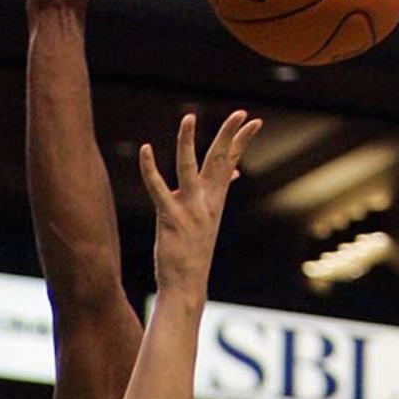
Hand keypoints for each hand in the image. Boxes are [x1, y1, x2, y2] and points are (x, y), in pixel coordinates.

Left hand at [141, 111, 262, 295]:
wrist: (186, 286)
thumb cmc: (193, 253)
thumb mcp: (207, 221)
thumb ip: (214, 196)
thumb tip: (232, 176)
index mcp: (216, 201)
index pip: (232, 163)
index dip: (242, 141)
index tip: (254, 121)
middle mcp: (207, 202)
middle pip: (219, 161)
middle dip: (230, 135)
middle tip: (241, 113)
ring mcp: (190, 210)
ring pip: (189, 168)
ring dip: (188, 141)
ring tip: (188, 117)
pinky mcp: (170, 218)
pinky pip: (158, 188)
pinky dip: (150, 169)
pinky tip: (145, 150)